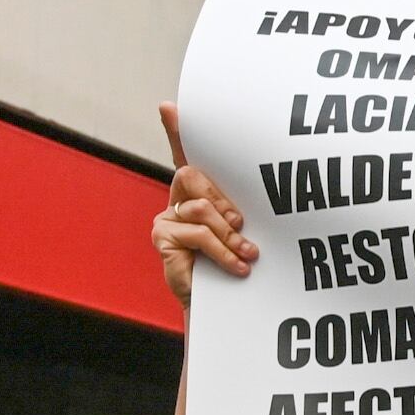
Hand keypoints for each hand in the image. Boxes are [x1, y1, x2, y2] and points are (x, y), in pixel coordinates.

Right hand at [154, 102, 256, 307]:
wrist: (226, 307)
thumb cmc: (239, 265)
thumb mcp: (246, 232)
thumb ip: (243, 209)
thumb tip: (252, 201)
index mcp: (199, 194)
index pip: (185, 156)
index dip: (176, 131)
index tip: (169, 107)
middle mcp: (178, 201)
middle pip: (193, 176)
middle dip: (223, 201)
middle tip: (242, 225)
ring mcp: (166, 218)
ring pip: (200, 208)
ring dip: (229, 233)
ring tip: (246, 253)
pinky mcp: (162, 238)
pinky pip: (197, 233)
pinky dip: (222, 250)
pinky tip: (237, 266)